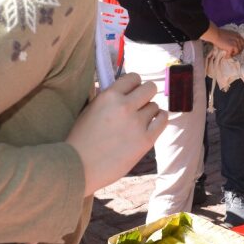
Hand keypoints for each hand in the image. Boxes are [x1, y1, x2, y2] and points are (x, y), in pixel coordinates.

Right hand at [66, 73, 167, 195]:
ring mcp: (137, 123)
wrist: (80, 166)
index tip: (132, 91)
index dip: (134, 84)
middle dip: (145, 94)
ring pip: (155, 106)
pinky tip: (154, 122)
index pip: (133, 77)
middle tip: (139, 103)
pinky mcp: (145, 140)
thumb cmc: (81, 139)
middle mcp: (125, 106)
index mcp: (109, 96)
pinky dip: (160, 118)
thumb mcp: (90, 109)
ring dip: (149, 111)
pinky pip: (163, 120)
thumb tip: (122, 90)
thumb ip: (107, 98)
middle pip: (150, 88)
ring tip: (139, 120)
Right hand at [209, 27, 243, 56]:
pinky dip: (228, 56)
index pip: (243, 43)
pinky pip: (231, 54)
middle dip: (238, 51)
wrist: (216, 34)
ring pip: (237, 52)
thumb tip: (233, 44)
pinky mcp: (232, 47)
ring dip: (233, 54)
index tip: (237, 49)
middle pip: (241, 48)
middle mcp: (238, 39)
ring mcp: (236, 43)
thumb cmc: (220, 34)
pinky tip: (225, 56)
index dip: (241, 47)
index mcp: (238, 35)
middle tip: (233, 53)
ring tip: (229, 54)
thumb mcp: (230, 34)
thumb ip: (233, 38)